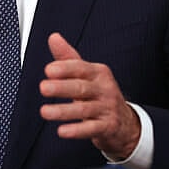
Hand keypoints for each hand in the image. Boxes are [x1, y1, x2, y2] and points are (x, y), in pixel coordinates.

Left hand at [40, 32, 140, 159]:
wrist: (125, 122)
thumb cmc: (100, 95)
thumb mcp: (87, 75)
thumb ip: (69, 58)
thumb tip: (53, 37)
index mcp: (98, 73)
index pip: (81, 68)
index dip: (65, 69)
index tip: (48, 70)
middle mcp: (105, 89)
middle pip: (82, 87)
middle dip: (62, 88)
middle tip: (43, 88)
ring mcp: (107, 108)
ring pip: (84, 109)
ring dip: (63, 111)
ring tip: (45, 112)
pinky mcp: (108, 127)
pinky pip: (91, 129)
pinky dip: (77, 130)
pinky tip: (62, 131)